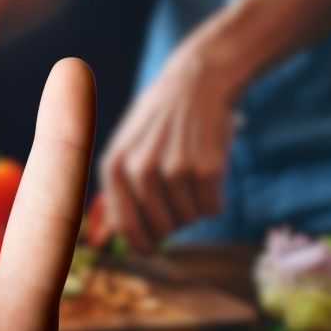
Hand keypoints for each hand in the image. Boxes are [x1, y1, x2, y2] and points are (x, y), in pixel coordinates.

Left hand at [99, 38, 239, 252]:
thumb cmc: (159, 122)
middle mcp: (140, 171)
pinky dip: (216, 199)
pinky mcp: (206, 169)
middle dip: (174, 222)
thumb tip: (121, 238)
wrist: (196, 82)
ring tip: (193, 173)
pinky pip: (213, 209)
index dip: (141, 244)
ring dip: (196, 206)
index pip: (125, 227)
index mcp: (114, 167)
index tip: (151, 249)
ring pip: (190, 220)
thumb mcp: (126, 148)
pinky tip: (210, 171)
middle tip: (180, 194)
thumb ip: (120, 190)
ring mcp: (173, 170)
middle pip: (161, 229)